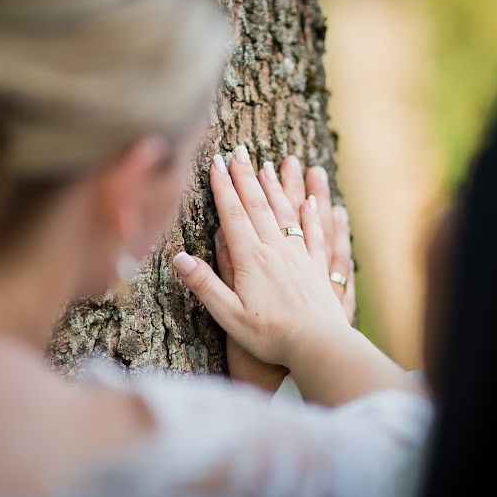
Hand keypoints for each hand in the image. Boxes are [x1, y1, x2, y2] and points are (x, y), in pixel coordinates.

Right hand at [217, 156, 355, 390]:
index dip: (224, 187)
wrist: (318, 344)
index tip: (217, 161)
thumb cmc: (269, 336)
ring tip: (269, 164)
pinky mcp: (318, 268)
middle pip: (258, 206)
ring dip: (276, 187)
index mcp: (251, 259)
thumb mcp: (229, 315)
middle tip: (239, 151)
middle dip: (246, 177)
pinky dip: (310, 213)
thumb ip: (205, 285)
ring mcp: (300, 256)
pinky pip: (314, 233)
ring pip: (286, 213)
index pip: (234, 214)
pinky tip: (309, 201)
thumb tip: (179, 257)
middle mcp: (276, 250)